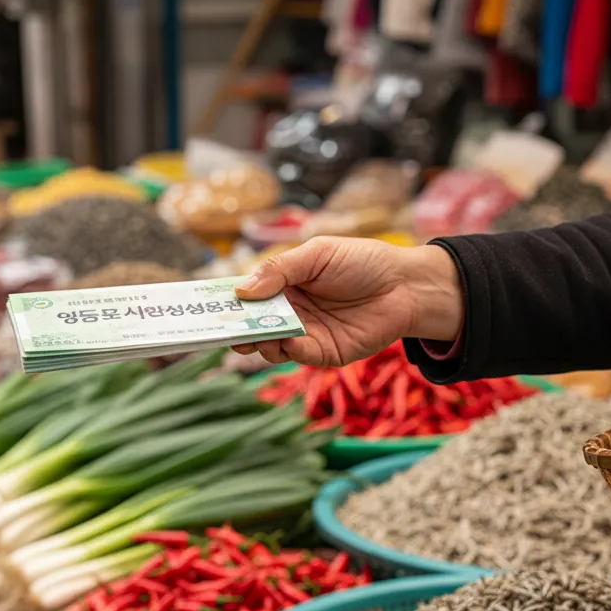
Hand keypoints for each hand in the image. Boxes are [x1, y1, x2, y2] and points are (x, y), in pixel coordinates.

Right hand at [232, 237, 462, 366]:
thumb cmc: (363, 261)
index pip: (246, 294)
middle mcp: (289, 310)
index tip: (202, 306)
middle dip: (234, 326)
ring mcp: (305, 333)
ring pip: (269, 343)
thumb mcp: (317, 254)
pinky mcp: (324, 353)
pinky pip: (297, 355)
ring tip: (252, 334)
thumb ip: (280, 269)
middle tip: (219, 328)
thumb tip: (241, 289)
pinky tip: (286, 339)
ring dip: (258, 340)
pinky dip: (287, 349)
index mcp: (283, 283)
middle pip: (251, 322)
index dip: (225, 300)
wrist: (407, 286)